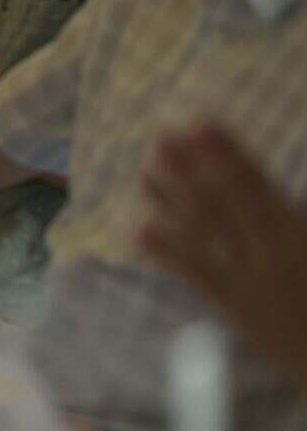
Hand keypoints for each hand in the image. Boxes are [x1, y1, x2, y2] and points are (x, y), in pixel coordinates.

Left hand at [140, 125, 306, 383]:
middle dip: (193, 167)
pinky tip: (140, 230)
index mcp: (300, 235)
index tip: (204, 123)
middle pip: (226, 204)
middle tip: (162, 134)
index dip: (230, 155)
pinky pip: (198, 276)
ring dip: (172, 200)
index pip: (260, 187)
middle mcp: (274, 254)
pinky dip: (168, 253)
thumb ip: (289, 217)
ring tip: (143, 171)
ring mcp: (251, 281)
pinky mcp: (236, 306)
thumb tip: (259, 187)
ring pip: (206, 234)